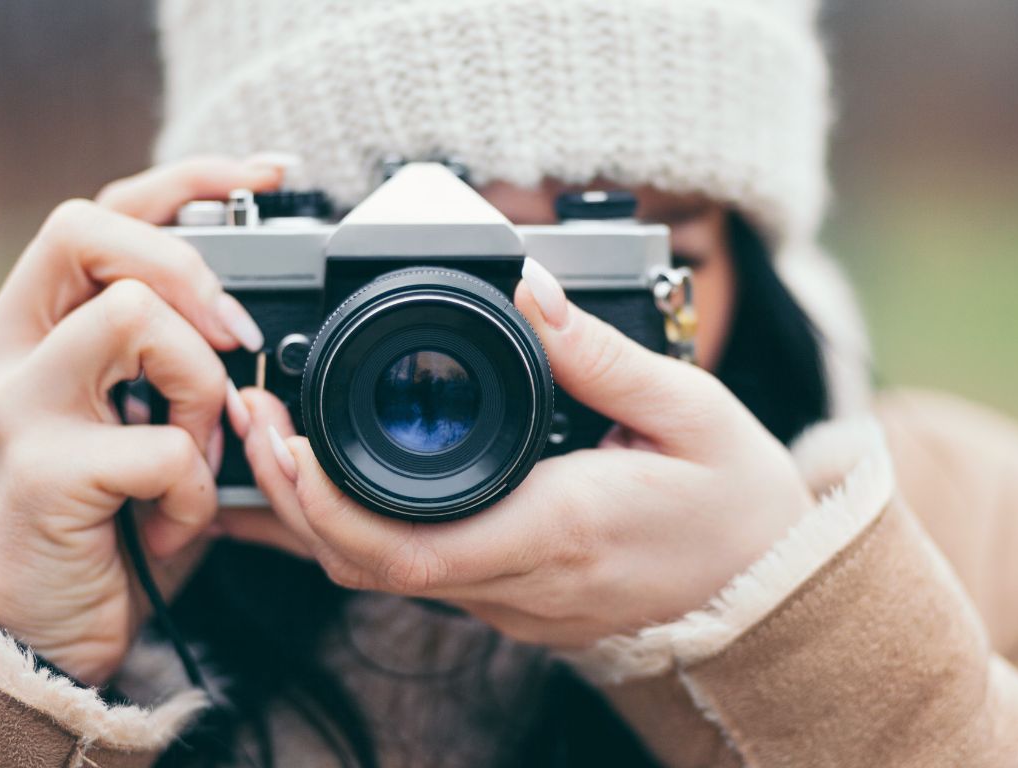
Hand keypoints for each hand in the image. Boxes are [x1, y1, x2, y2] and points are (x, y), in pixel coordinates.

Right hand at [0, 156, 285, 683]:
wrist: (38, 629)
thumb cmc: (106, 517)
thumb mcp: (141, 421)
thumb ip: (173, 360)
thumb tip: (256, 317)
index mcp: (33, 326)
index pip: (98, 212)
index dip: (186, 178)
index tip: (269, 174)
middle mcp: (6, 350)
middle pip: (91, 230)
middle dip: (188, 270)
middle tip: (237, 338)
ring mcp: (13, 407)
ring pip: (132, 320)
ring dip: (201, 390)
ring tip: (196, 455)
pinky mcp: (38, 473)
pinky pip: (160, 444)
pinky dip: (195, 488)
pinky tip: (176, 521)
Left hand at [232, 258, 814, 647]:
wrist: (766, 594)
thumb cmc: (737, 508)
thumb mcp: (690, 413)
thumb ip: (601, 352)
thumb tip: (530, 289)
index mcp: (557, 530)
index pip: (404, 545)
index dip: (320, 500)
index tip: (281, 433)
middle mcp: (518, 581)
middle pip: (364, 564)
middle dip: (287, 497)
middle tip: (251, 414)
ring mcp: (510, 600)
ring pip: (381, 574)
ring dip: (313, 511)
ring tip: (276, 431)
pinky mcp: (511, 598)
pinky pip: (414, 572)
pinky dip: (356, 527)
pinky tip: (332, 476)